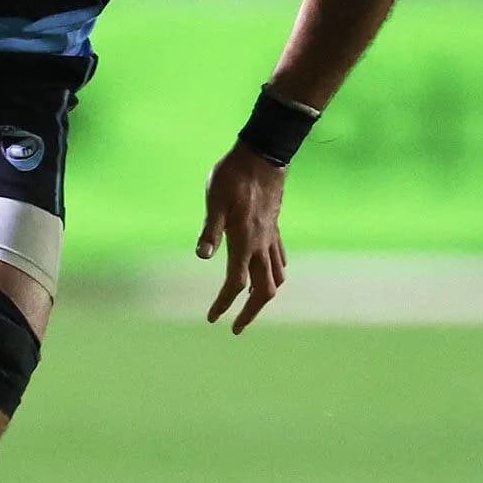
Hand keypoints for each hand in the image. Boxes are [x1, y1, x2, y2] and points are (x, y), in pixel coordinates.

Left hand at [197, 147, 287, 332]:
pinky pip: (280, 259)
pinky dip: (275, 274)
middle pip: (263, 290)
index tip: (213, 318)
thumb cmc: (234, 175)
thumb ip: (210, 230)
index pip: (236, 283)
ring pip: (276, 277)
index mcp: (244, 241)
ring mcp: (272, 237)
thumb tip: (202, 257)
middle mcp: (261, 244)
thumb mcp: (215, 199)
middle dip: (250, 312)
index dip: (224, 304)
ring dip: (264, 296)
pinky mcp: (275, 228)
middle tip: (236, 327)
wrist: (264, 155)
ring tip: (250, 306)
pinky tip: (267, 274)